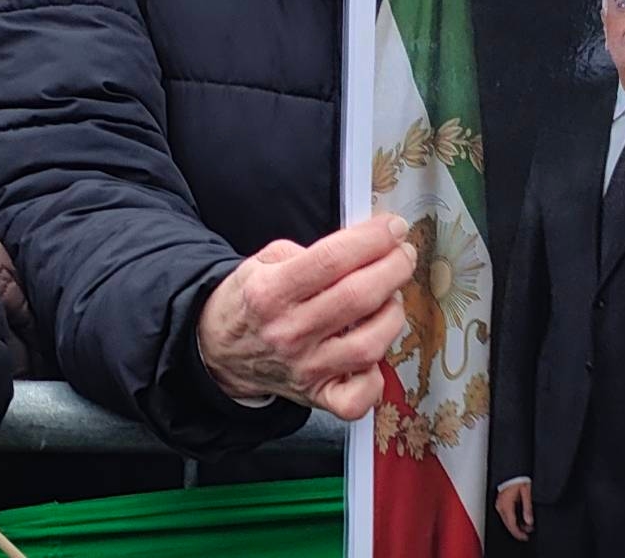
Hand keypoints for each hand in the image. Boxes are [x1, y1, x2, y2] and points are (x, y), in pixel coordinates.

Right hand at [194, 215, 413, 418]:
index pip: (331, 259)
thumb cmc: (250, 301)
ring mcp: (305, 368)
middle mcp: (289, 331)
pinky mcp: (317, 397)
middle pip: (357, 298)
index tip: (393, 227)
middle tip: (404, 254)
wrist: (220, 350)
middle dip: (393, 268)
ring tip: (391, 296)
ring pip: (369, 345)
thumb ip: (306, 253)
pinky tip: (374, 352)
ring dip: (392, 314)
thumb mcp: (261, 261)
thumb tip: (359, 250)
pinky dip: (377, 377)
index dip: (370, 240)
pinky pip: (360, 398)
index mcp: (270, 291)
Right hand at [495, 480, 534, 541]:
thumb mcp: (526, 493)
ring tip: (526, 525)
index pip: (511, 524)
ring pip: (506, 519)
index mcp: (506, 504)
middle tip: (527, 533)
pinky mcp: (500, 500)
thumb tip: (529, 521)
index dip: (518, 533)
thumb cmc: (517, 478)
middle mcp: (500, 504)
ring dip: (515, 524)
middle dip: (517, 530)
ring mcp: (499, 502)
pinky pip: (505, 514)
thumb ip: (527, 508)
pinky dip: (512, 518)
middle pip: (507, 524)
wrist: (510, 469)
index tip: (525, 537)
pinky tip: (519, 518)